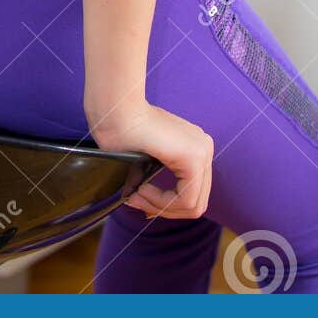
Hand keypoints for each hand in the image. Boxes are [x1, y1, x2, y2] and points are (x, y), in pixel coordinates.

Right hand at [89, 99, 213, 219]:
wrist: (114, 109)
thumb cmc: (121, 126)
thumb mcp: (145, 154)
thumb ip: (156, 173)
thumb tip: (153, 207)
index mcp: (194, 144)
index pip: (191, 191)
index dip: (165, 204)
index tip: (137, 198)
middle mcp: (204, 147)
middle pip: (195, 201)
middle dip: (163, 208)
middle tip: (135, 200)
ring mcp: (202, 151)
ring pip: (192, 205)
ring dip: (160, 207)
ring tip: (136, 195)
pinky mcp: (194, 159)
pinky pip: (186, 199)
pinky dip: (163, 202)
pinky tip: (142, 189)